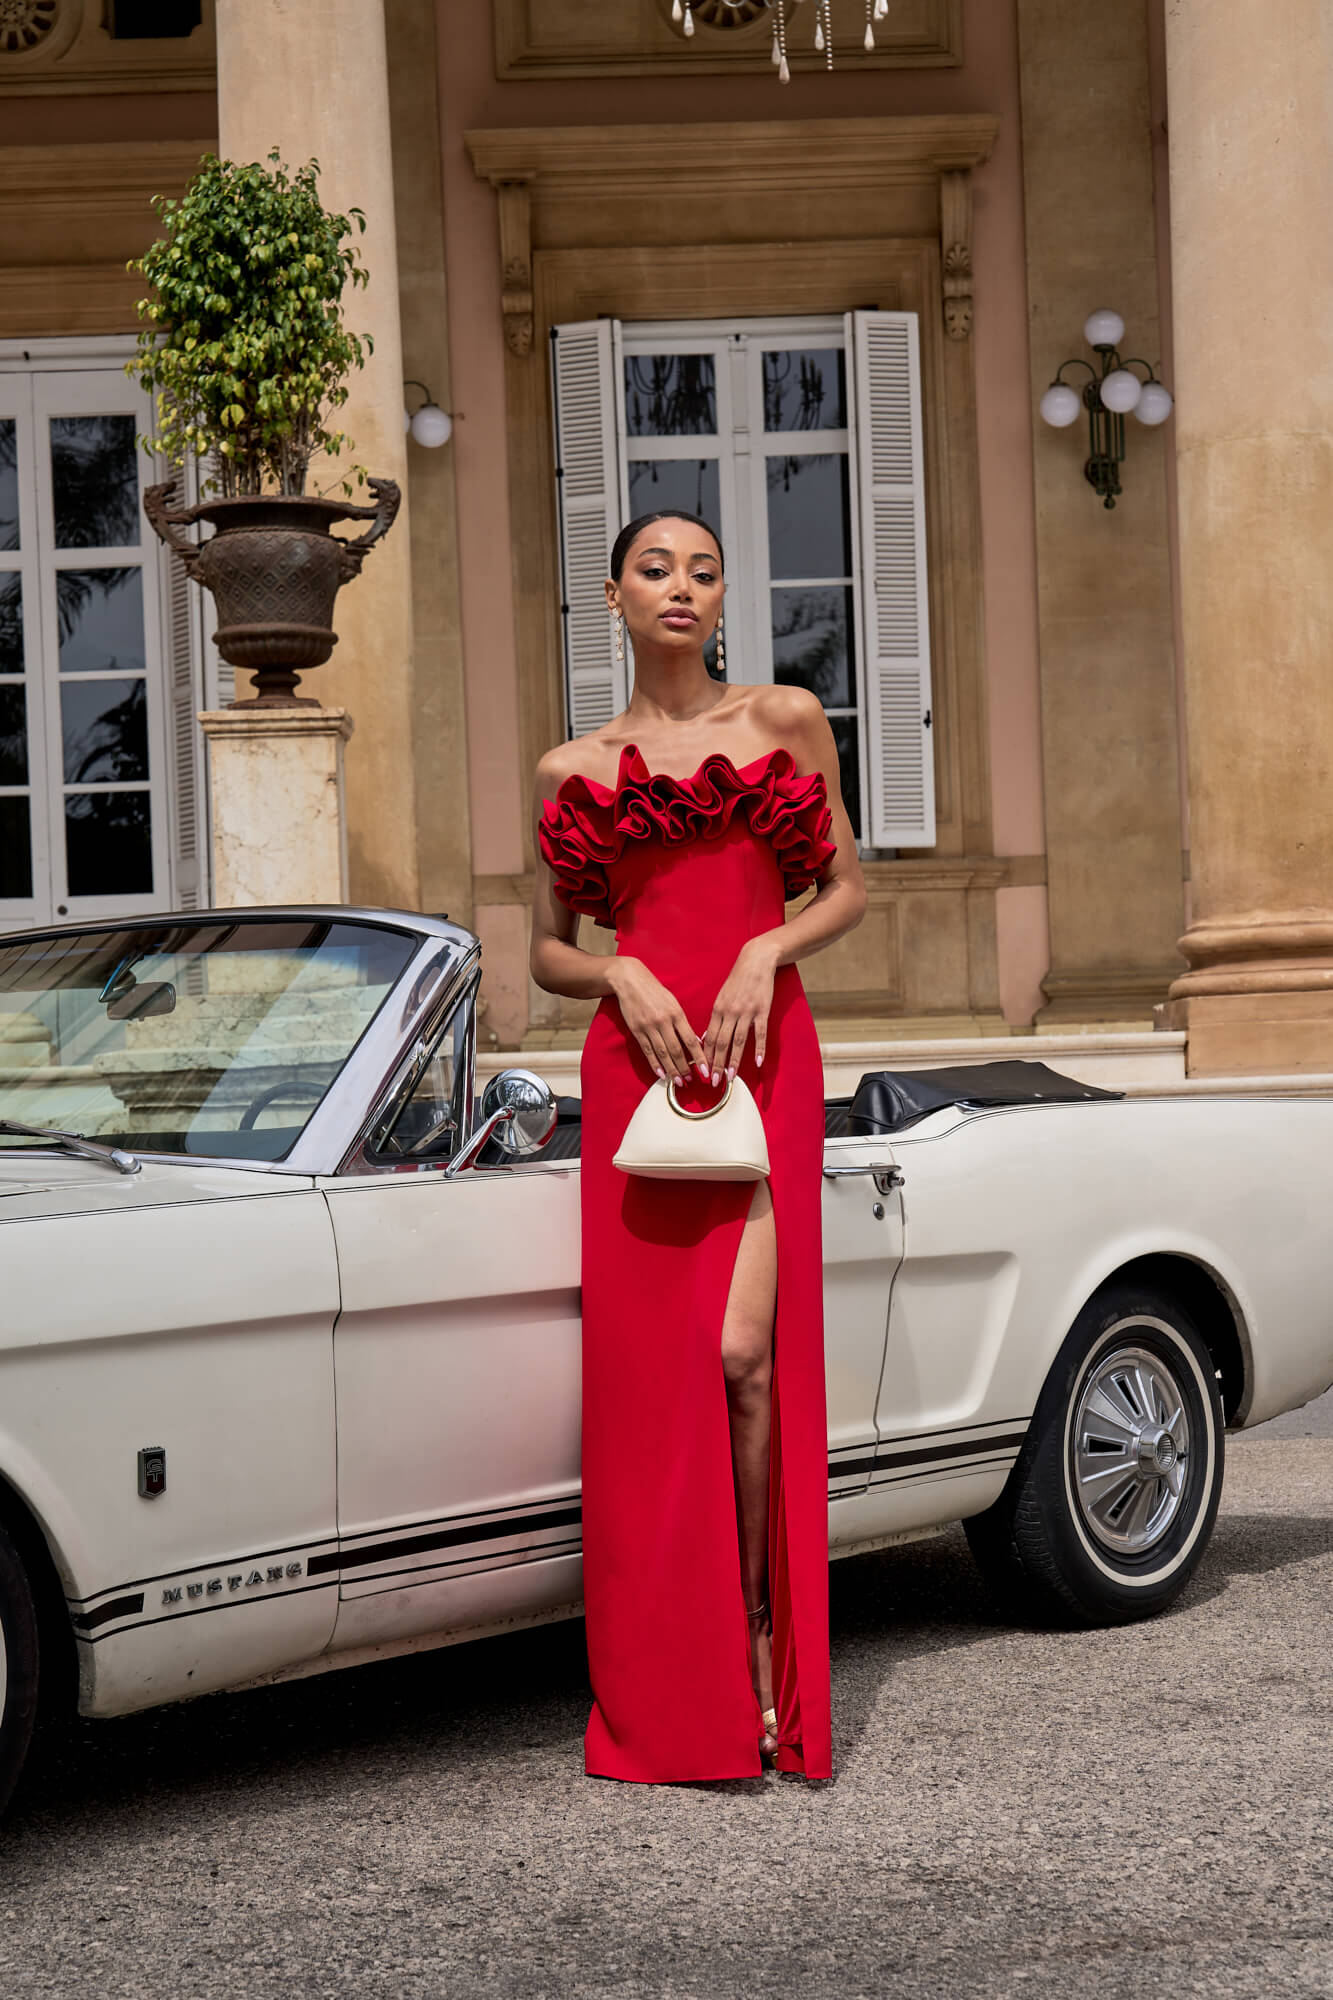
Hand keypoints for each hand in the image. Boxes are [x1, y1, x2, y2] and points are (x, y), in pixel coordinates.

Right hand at [606, 957, 707, 1085]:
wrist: (631, 980)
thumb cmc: (655, 991)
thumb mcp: (673, 1003)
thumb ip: (682, 1022)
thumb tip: (693, 1042)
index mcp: (676, 1013)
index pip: (690, 1040)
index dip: (699, 1057)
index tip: (705, 1070)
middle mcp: (663, 1021)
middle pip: (676, 1050)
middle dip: (685, 1068)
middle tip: (691, 1081)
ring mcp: (649, 1027)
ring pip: (662, 1054)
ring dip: (671, 1070)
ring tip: (678, 1082)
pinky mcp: (637, 1030)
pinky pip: (648, 1051)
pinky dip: (655, 1064)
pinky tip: (661, 1074)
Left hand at [703, 938, 776, 1083]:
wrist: (756, 962)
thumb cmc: (738, 980)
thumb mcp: (722, 997)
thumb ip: (716, 1017)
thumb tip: (708, 1037)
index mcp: (717, 1009)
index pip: (709, 1038)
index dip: (706, 1056)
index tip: (703, 1072)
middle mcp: (730, 1012)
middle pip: (721, 1043)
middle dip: (717, 1064)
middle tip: (714, 1082)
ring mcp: (746, 1012)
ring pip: (738, 1041)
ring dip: (734, 1061)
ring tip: (731, 1078)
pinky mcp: (762, 1011)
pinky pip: (759, 1033)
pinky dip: (759, 1049)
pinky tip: (758, 1062)